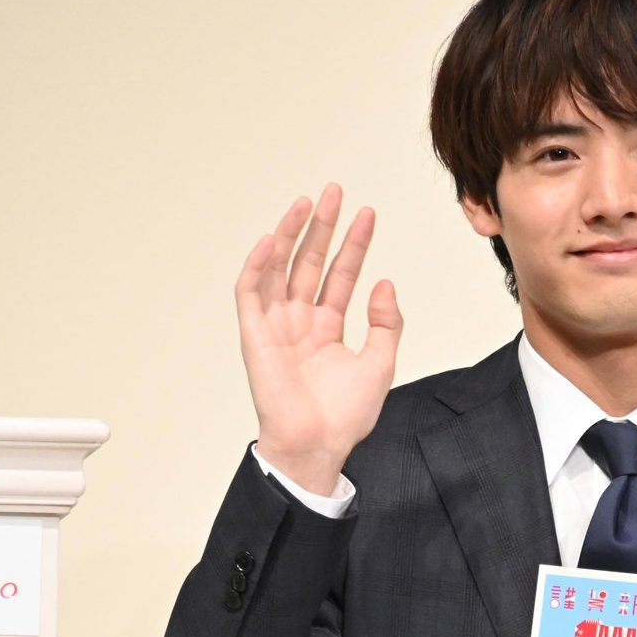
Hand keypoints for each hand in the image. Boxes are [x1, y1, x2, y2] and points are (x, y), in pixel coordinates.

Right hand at [236, 183, 401, 493]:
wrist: (319, 445)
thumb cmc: (345, 415)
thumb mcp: (380, 363)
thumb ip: (386, 323)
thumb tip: (385, 283)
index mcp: (327, 327)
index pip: (340, 274)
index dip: (354, 244)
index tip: (368, 214)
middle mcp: (300, 321)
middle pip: (309, 262)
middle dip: (322, 226)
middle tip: (334, 191)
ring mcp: (276, 325)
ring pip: (280, 269)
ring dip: (290, 235)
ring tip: (306, 203)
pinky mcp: (255, 335)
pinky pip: (250, 294)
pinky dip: (257, 266)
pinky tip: (271, 240)